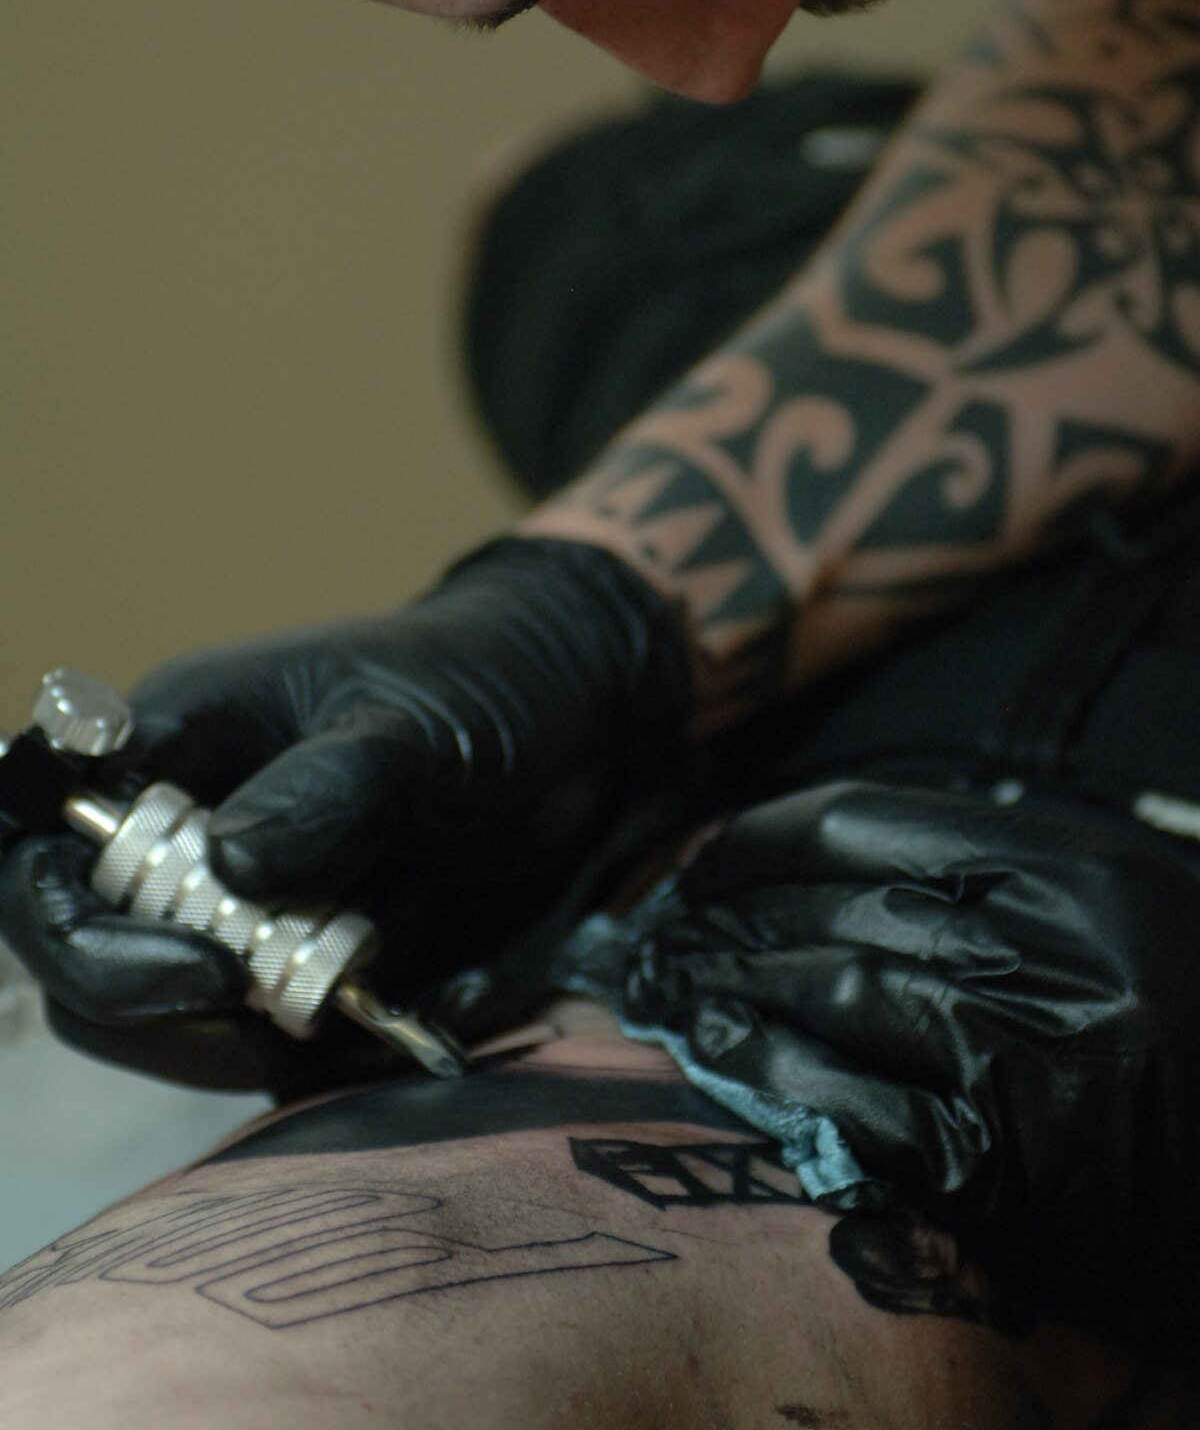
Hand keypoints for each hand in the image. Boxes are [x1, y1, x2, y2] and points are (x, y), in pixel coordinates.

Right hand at [0, 539, 691, 1094]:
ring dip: (235, 1041)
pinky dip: (320, 1061)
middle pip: (79, 951)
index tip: (176, 948)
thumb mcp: (421, 726)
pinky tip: (406, 1016)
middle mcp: (185, 837)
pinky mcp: (300, 980)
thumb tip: (228, 865)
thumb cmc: (488, 690)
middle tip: (255, 1002)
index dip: (58, 901)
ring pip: (162, 1021)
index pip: (39, 823)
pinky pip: (266, 1053)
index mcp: (183, 743)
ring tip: (351, 1000)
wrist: (592, 735)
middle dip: (146, 998)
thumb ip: (330, 787)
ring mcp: (240, 918)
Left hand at [573, 779, 1199, 1384]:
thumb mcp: (1166, 909)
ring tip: (674, 1003)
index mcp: (1085, 865)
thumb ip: (1034, 876)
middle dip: (729, 919)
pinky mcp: (1025, 1174)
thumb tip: (882, 867)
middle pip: (837, 903)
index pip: (872, 820)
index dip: (761, 837)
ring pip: (837, 992)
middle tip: (660, 942)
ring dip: (735, 996)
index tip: (703, 863)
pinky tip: (731, 1074)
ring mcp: (1038, 1055)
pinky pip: (867, 1113)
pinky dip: (784, 1087)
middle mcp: (1055, 942)